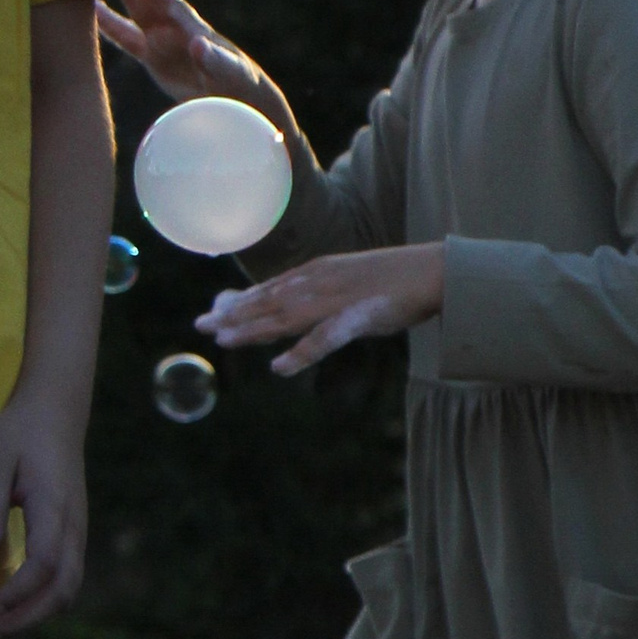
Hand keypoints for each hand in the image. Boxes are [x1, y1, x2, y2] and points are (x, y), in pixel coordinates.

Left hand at [0, 392, 87, 638]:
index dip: (16, 594)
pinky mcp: (72, 533)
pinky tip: (10, 602)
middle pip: (62, 589)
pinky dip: (40, 600)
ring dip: (32, 613)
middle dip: (24, 618)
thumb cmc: (21, 431)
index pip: (43, 565)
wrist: (56, 412)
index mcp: (54, 508)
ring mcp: (77, 531)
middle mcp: (73, 526)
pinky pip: (64, 577)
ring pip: (67, 588)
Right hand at [95, 0, 293, 133]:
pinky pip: (124, 37)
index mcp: (185, 20)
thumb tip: (196, 43)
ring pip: (128, 7)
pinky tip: (87, 13)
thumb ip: (213, 57)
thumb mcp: (229, 70)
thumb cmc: (240, 81)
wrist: (239, 99)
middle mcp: (168, 23)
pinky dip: (106, 25)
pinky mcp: (152, 56)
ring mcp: (159, 37)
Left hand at [198, 245, 445, 374]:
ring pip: (286, 317)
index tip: (211, 313)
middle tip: (201, 327)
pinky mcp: (359, 318)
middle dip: (234, 315)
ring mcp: (338, 299)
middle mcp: (320, 282)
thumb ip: (324, 292)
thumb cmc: (398, 279)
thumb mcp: (352, 280)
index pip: (271, 289)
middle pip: (270, 302)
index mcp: (319, 272)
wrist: (435, 271)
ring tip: (224, 341)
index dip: (240, 302)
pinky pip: (324, 339)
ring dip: (254, 329)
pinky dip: (301, 353)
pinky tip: (281, 367)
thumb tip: (300, 303)